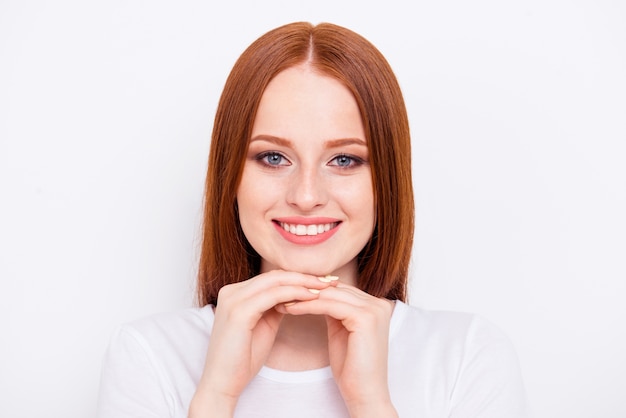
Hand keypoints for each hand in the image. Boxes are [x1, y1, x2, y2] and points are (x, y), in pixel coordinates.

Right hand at [189, 270, 333, 416]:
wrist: (222, 384)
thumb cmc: (242, 359)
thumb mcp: (263, 325)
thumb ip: (275, 306)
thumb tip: (295, 295)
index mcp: (235, 293)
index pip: (272, 277)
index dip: (298, 277)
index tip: (322, 282)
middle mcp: (231, 291)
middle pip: (275, 275)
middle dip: (305, 276)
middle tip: (330, 281)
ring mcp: (233, 299)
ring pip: (276, 281)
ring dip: (304, 283)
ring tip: (326, 288)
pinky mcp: (239, 312)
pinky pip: (274, 295)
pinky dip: (295, 294)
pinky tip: (312, 297)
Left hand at [277, 283, 397, 417]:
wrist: (364, 394)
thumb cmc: (352, 368)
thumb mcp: (341, 331)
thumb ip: (335, 310)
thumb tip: (315, 293)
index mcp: (376, 305)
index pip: (340, 289)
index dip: (314, 290)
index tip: (289, 294)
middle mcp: (379, 304)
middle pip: (336, 288)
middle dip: (306, 291)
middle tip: (281, 294)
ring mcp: (374, 309)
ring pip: (330, 294)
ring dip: (303, 297)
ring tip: (282, 301)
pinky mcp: (365, 318)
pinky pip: (329, 305)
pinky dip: (308, 306)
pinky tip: (291, 309)